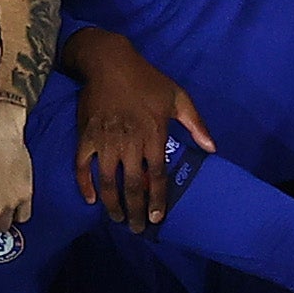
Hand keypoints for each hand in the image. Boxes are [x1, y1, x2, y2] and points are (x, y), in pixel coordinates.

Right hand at [69, 34, 195, 227]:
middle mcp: (129, 143)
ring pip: (107, 182)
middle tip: (136, 229)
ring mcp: (105, 141)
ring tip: (117, 218)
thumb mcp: (178, 97)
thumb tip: (212, 148)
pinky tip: (89, 199)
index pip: (156, 177)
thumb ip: (195, 124)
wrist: (109, 62)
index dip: (157, 201)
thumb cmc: (147, 80)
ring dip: (111, 204)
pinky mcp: (85, 136)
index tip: (157, 219)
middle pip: (132, 186)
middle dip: (135, 211)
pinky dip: (84, 184)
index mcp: (153, 136)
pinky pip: (81, 166)